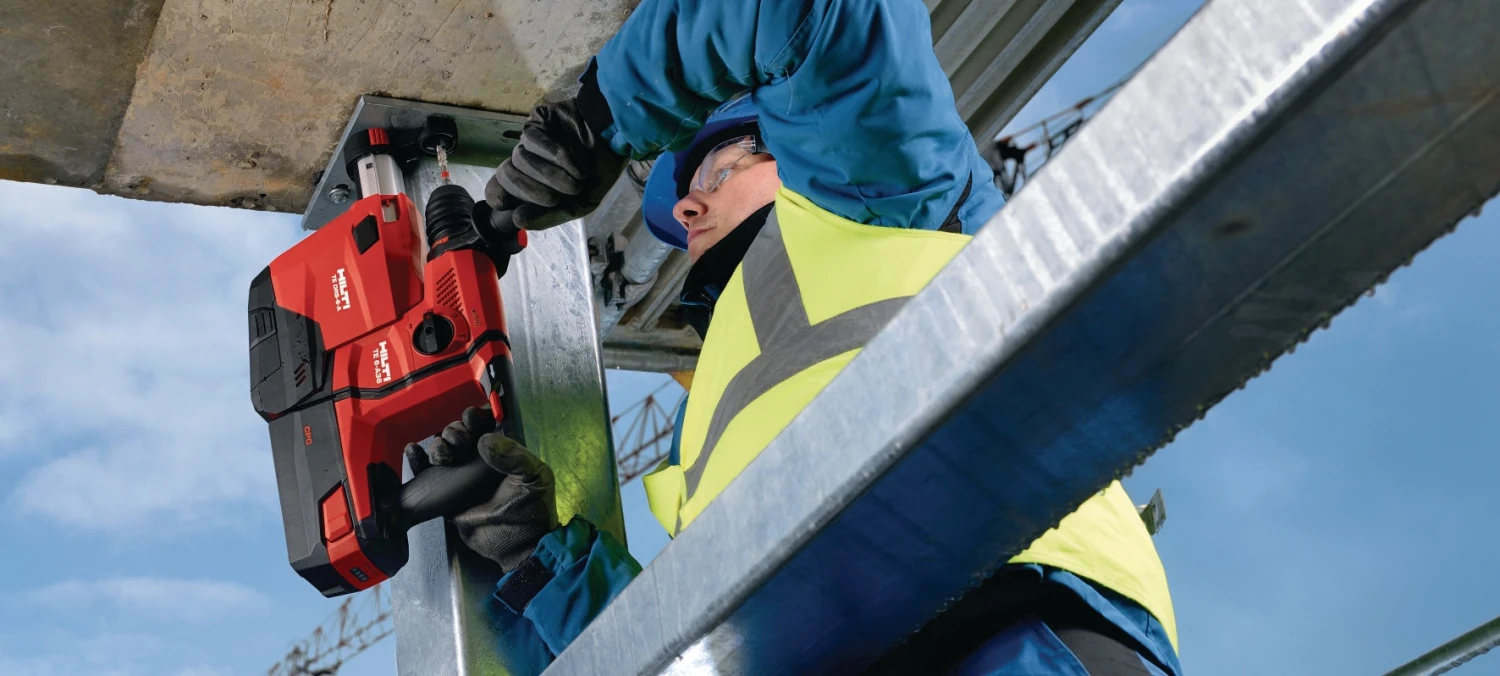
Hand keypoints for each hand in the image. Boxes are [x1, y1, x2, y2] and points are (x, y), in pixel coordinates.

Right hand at [405, 407, 557, 571]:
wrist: (515, 547)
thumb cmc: (531, 511)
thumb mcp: (533, 479)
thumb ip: (514, 457)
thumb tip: (484, 439)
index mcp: (502, 452)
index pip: (484, 426)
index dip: (475, 418)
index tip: (470, 417)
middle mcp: (479, 460)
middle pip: (459, 434)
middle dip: (454, 431)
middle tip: (458, 442)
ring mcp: (460, 475)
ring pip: (442, 449)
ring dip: (437, 445)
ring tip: (443, 455)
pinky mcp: (444, 492)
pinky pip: (426, 472)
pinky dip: (417, 459)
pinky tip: (413, 451)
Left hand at [485, 98, 626, 231]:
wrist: (617, 141)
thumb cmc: (598, 173)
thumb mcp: (579, 205)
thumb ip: (550, 216)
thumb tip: (517, 221)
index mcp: (529, 184)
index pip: (496, 191)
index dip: (500, 198)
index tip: (515, 208)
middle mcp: (524, 162)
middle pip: (506, 177)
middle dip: (532, 192)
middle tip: (558, 198)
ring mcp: (529, 141)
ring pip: (519, 159)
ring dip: (551, 175)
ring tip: (578, 179)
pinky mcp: (537, 121)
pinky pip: (532, 140)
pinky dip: (556, 155)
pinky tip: (576, 160)